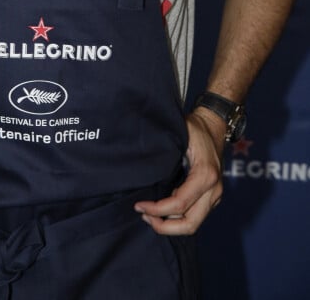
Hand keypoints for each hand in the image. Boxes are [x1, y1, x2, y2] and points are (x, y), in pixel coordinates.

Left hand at [133, 110, 223, 234]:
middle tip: (144, 215)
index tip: (139, 205)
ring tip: (149, 214)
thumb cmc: (194, 128)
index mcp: (205, 175)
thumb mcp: (179, 133)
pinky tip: (161, 209)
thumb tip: (143, 165)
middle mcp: (213, 189)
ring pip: (193, 225)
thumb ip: (166, 151)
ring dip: (170, 225)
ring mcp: (215, 196)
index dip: (157, 209)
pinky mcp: (212, 198)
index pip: (180, 204)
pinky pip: (195, 216)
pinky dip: (177, 218)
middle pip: (189, 224)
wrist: (214, 126)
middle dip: (164, 226)